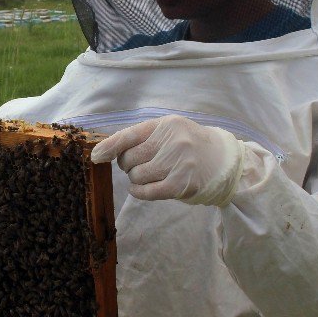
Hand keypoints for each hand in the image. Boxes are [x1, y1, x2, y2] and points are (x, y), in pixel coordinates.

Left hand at [90, 115, 245, 206]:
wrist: (222, 160)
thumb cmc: (188, 144)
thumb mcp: (168, 130)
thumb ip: (141, 136)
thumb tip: (104, 151)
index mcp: (166, 125)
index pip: (129, 135)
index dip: (109, 146)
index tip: (95, 156)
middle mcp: (172, 142)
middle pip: (129, 159)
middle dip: (128, 164)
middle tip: (141, 164)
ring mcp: (178, 163)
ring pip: (136, 176)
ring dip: (136, 178)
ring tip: (150, 173)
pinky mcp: (181, 184)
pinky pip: (147, 191)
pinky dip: (139, 191)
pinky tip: (140, 189)